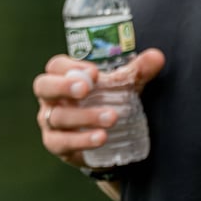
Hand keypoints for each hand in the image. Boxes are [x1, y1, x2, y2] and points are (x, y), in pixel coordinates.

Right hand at [32, 48, 164, 165]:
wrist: (106, 141)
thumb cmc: (107, 102)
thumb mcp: (122, 86)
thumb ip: (138, 71)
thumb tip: (157, 57)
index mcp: (61, 77)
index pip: (56, 65)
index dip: (70, 67)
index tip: (95, 73)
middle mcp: (50, 97)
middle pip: (43, 86)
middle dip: (63, 86)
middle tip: (86, 89)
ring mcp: (49, 121)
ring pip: (57, 117)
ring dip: (84, 116)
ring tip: (111, 118)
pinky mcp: (56, 144)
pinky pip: (61, 142)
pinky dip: (81, 140)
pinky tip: (101, 138)